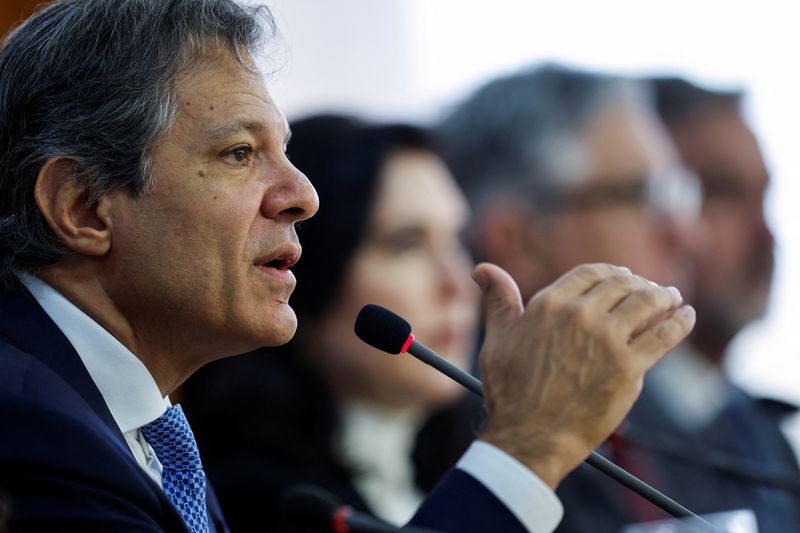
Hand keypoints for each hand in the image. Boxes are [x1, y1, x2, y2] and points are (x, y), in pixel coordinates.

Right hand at [473, 262, 694, 487]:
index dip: (611, 272)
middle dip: (640, 283)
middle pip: (622, 285)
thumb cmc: (510, 391)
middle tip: (652, 289)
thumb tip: (482, 268)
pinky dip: (679, 322)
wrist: (530, 436)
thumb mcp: (498, 339)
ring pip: (647, 304)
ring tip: (673, 298)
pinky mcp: (629, 368)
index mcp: (549, 304)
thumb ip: (499, 300)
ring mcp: (607, 340)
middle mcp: (580, 315)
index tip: (623, 276)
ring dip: (664, 296)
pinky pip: (663, 335)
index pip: (590, 273)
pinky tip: (686, 316)